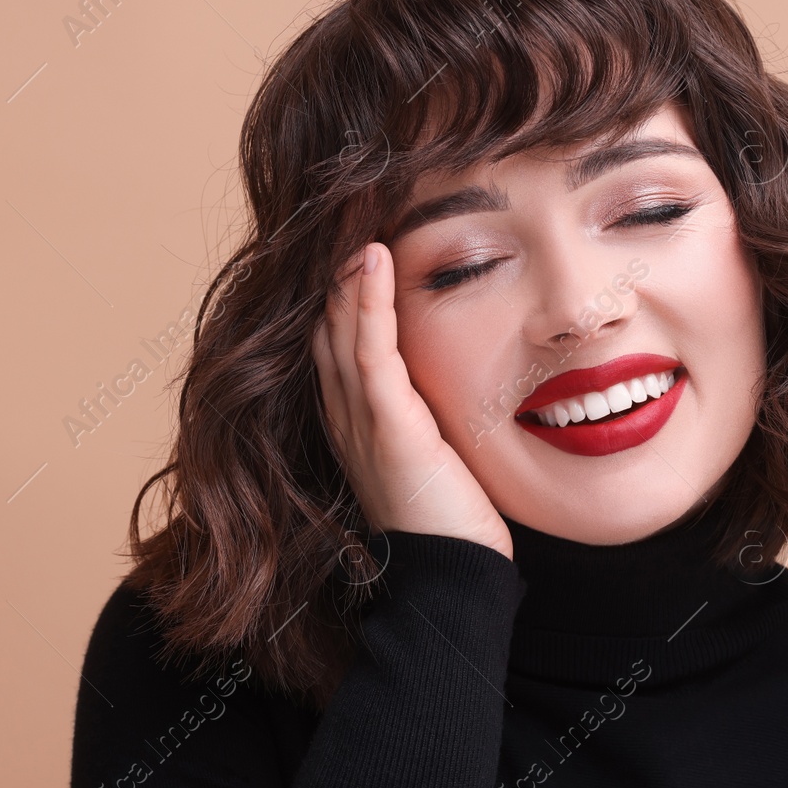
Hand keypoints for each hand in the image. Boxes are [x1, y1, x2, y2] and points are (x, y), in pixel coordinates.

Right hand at [311, 242, 513, 561]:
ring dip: (350, 271)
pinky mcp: (386, 427)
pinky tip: (373, 260)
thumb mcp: (440, 448)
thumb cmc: (456, 519)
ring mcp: (360, 420)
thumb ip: (435, 408)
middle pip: (330, 324)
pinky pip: (369, 352)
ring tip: (358, 217)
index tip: (363, 237)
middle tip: (352, 210)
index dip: (347, 289)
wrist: (454, 577)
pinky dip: (368, 302)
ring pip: (342, 328)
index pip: (341, 338)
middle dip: (340, 270)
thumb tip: (458, 374)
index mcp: (358, 419)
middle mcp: (346, 415)